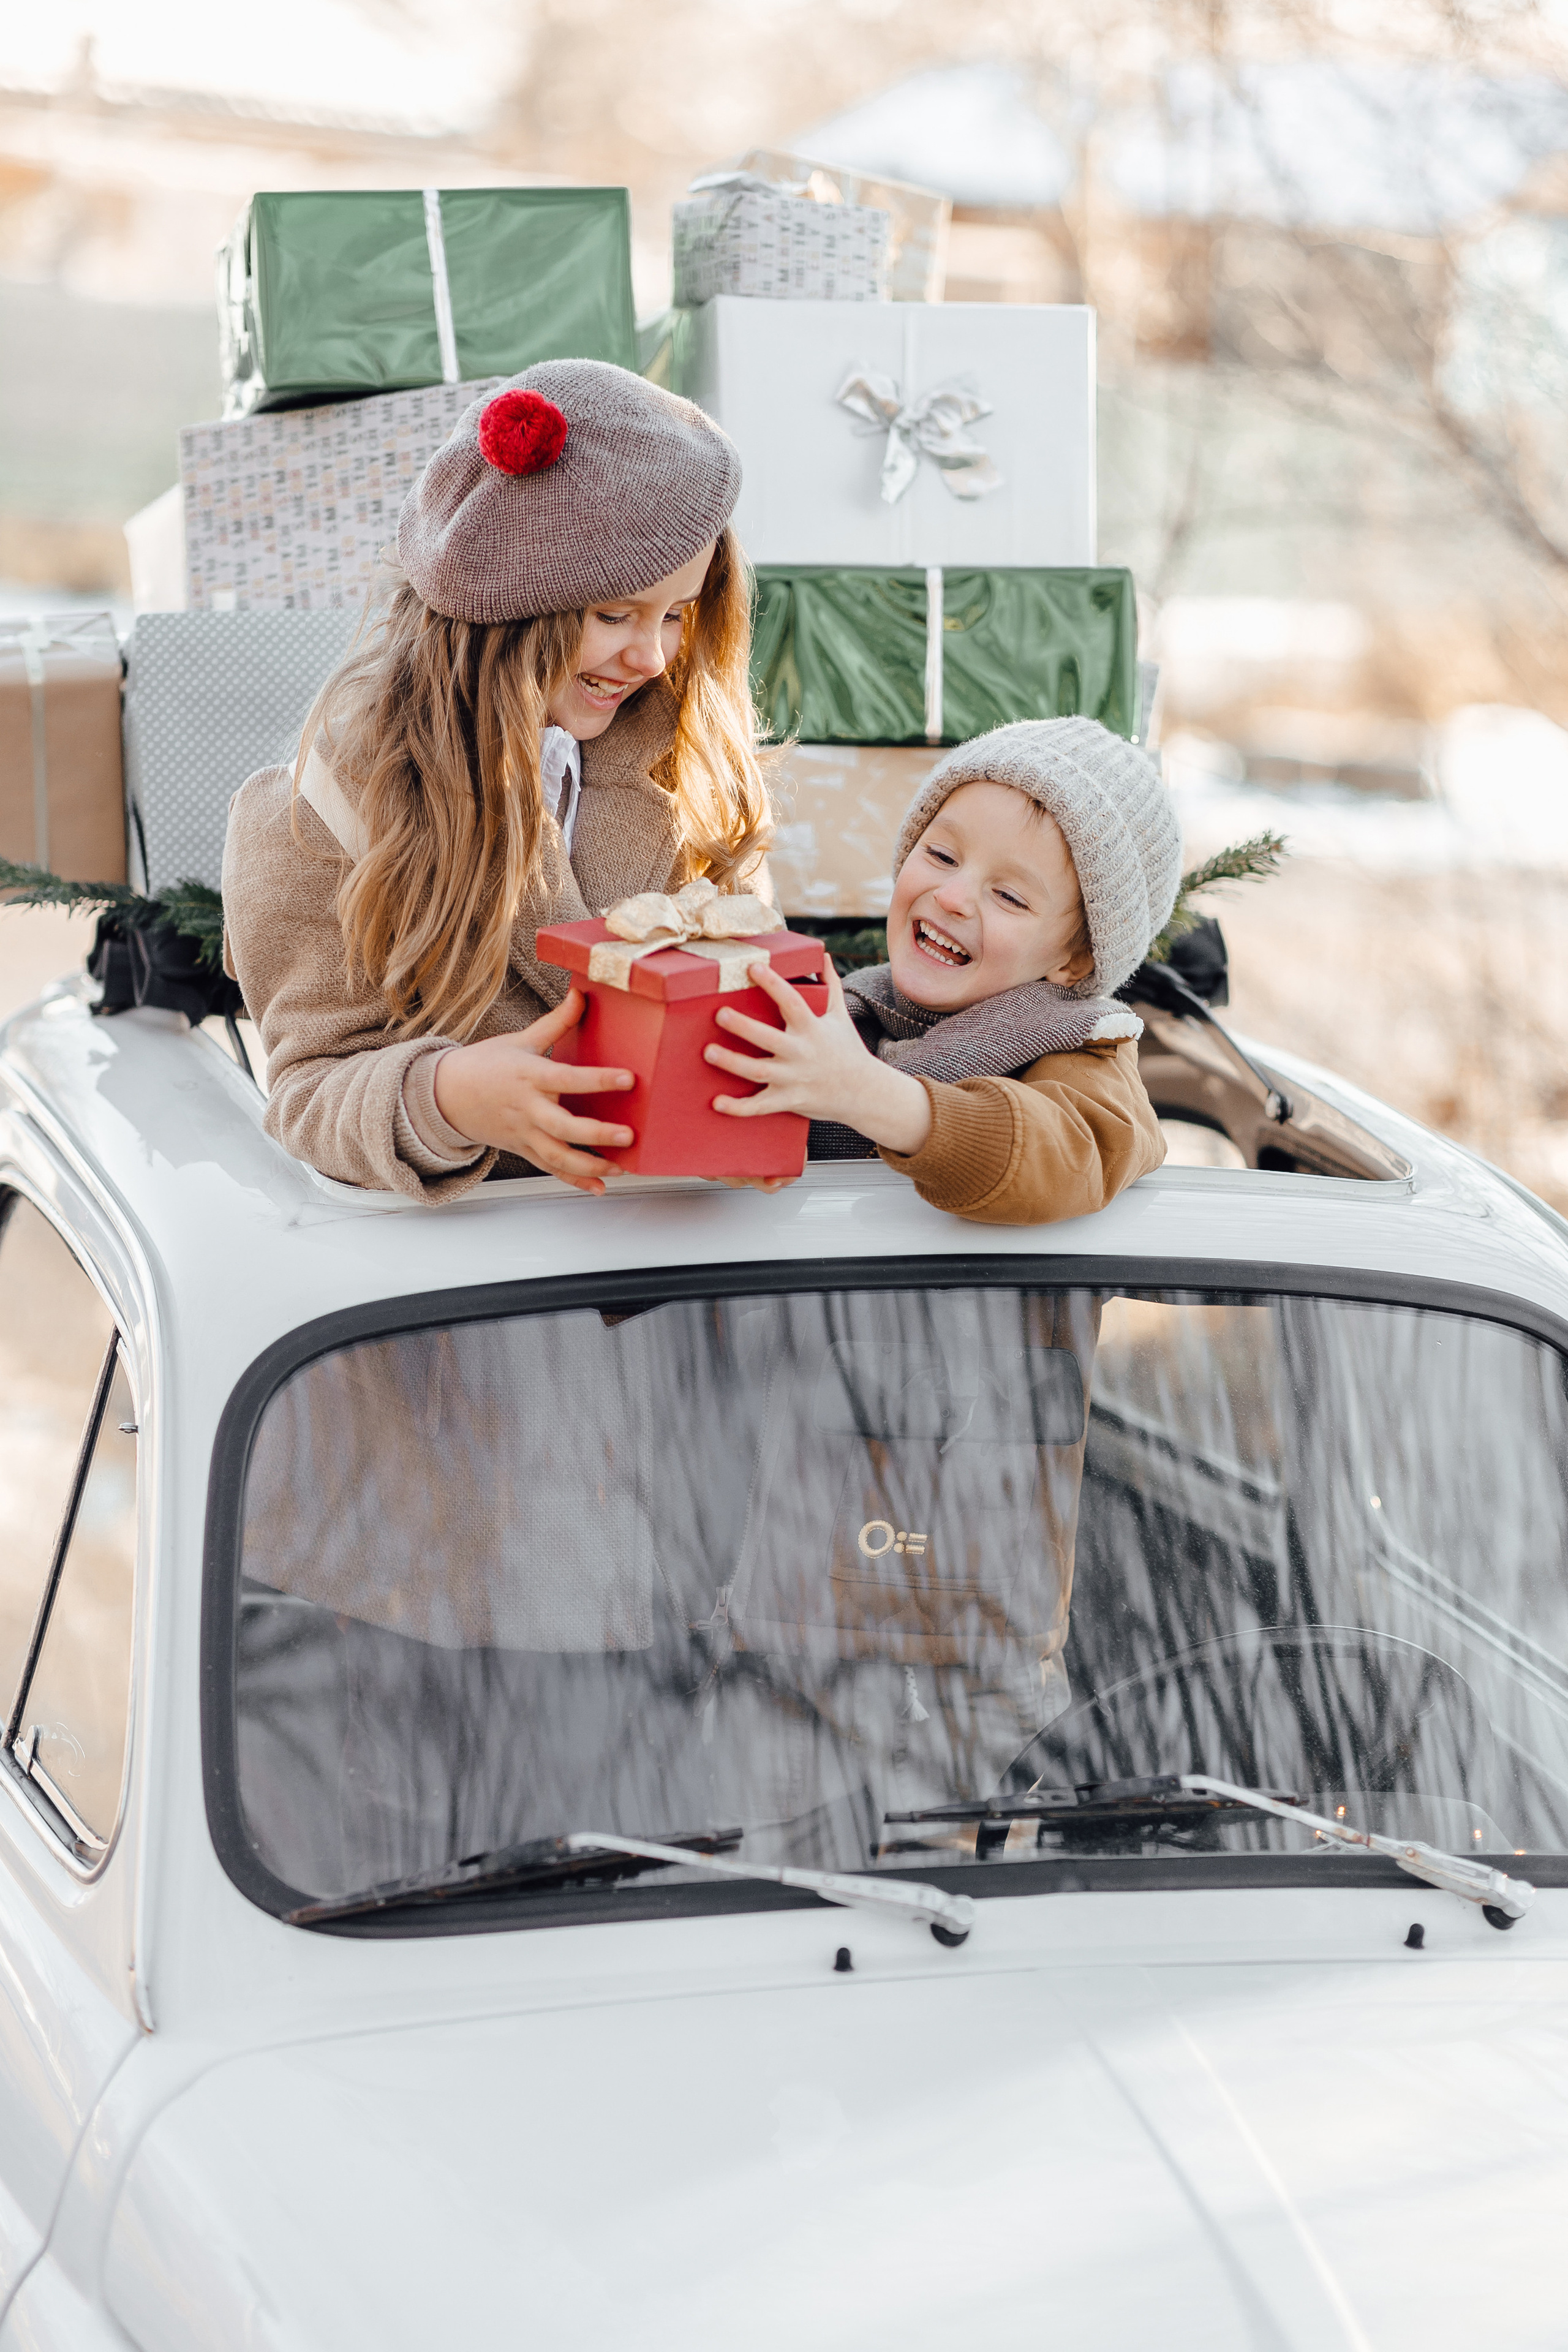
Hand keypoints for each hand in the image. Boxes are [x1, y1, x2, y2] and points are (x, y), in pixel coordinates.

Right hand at [432, 989, 634, 1193]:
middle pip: (563, 1127)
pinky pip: (550, 1169)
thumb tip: (581, 992)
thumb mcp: (520, 1040)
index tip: (628, 1079)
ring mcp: (524, 1133)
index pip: (567, 1078)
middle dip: (597, 1134)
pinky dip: (575, 1181)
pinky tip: (599, 1188)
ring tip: (621, 1167)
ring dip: (590, 1166)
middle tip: (628, 1135)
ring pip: (557, 1156)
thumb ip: (556, 1022)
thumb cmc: (485, 1065)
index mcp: (529, 1075)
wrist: (445, 1095)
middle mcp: (527, 1108)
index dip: (598, 1080)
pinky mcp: (522, 1150)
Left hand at [704, 959, 932, 1156]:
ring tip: (708, 1051)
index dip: (772, 984)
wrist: (864, 1093)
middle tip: (719, 1014)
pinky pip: (760, 1107)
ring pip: (758, 1072)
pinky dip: (738, 1108)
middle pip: (768, 1039)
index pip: (791, 1002)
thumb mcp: (841, 1016)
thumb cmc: (848, 1051)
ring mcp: (794, 1079)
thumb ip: (830, 986)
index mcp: (812, 1029)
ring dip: (732, 1063)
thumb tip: (825, 956)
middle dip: (743, 1027)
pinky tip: (716, 1103)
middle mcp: (801, 1053)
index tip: (752, 967)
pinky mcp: (789, 1101)